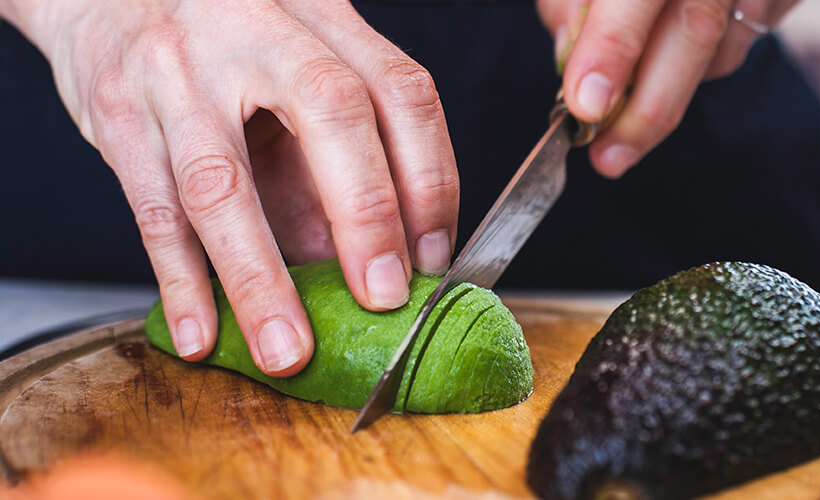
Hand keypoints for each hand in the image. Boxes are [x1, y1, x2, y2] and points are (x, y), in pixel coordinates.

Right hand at [3, 0, 458, 375]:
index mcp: (322, 17)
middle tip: (384, 298)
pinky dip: (181, 281)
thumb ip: (332, 157)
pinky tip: (202, 332)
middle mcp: (255, 31)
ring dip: (260, 279)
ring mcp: (178, 70)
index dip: (430, 178)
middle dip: (367, 217)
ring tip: (288, 350)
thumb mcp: (295, 71)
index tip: (433, 257)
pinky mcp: (117, 113)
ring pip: (223, 183)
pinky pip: (153, 210)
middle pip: (331, 114)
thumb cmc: (225, 44)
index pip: (400, 92)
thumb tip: (375, 266)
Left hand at [537, 0, 799, 177]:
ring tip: (624, 98)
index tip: (584, 106)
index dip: (611, 50)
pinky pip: (743, 37)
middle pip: (696, 33)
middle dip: (646, 112)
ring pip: (721, 49)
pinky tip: (672, 44)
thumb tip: (569, 59)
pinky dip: (702, 57)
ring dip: (669, 86)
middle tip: (606, 159)